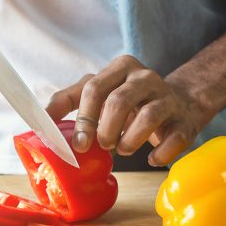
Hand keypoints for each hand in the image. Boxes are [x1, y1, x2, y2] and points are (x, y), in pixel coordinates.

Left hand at [46, 55, 214, 166]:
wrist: (181, 103)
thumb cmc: (131, 101)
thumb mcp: (100, 91)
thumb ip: (70, 100)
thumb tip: (40, 120)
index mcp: (121, 67)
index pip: (94, 88)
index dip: (83, 119)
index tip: (78, 144)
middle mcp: (146, 77)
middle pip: (119, 101)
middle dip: (105, 130)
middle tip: (102, 146)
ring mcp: (168, 98)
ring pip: (148, 117)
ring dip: (130, 141)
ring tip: (123, 149)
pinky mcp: (185, 121)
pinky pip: (173, 139)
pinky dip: (158, 153)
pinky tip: (150, 158)